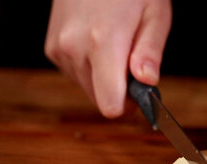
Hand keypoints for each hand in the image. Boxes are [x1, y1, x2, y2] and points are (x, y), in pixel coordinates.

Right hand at [44, 0, 171, 117]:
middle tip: (132, 61)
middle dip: (119, 90)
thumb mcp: (154, 13)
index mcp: (103, 43)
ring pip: (88, 88)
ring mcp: (59, 49)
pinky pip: (76, 73)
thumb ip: (150, 51)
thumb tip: (147, 82)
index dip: (129, 106)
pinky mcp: (51, 48)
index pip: (109, 105)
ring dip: (104, 77)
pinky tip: (97, 41)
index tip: (141, 93)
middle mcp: (75, 49)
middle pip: (99, 100)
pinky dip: (89, 66)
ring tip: (114, 43)